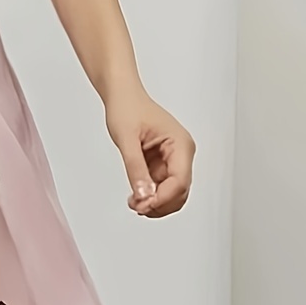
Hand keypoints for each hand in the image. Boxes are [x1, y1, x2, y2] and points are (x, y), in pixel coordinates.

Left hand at [105, 89, 195, 217]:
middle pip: (180, 192)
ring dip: (155, 203)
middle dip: (160, 204)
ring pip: (173, 194)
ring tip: (134, 202)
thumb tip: (143, 194)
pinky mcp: (164, 165)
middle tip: (136, 206)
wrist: (123, 98)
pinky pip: (162, 188)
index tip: (143, 205)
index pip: (180, 181)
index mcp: (180, 144)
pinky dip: (151, 197)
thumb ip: (135, 168)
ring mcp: (174, 160)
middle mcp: (182, 153)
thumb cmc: (128, 109)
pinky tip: (137, 196)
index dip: (162, 198)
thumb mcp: (126, 139)